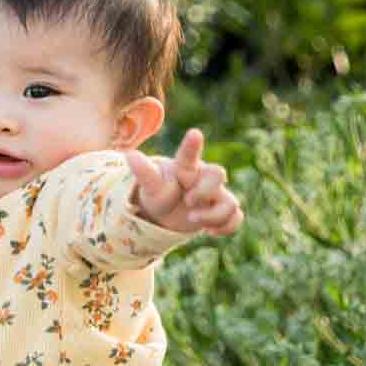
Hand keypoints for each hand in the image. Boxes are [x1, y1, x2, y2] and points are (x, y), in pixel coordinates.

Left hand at [124, 128, 242, 237]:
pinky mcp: (222, 213)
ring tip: (192, 219)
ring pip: (230, 202)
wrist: (167, 213)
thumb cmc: (160, 192)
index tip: (194, 133)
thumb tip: (130, 155)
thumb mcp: (151, 186)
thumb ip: (144, 172)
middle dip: (204, 190)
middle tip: (188, 201)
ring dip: (213, 215)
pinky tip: (210, 232)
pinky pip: (235, 218)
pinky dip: (226, 227)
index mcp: (186, 168)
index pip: (189, 155)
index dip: (192, 145)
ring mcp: (216, 196)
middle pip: (218, 174)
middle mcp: (204, 179)